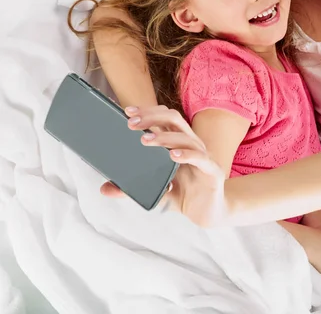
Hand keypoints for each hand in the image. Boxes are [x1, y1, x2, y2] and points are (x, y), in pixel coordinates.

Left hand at [101, 105, 227, 226]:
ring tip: (145, 140)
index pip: (163, 117)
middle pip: (173, 118)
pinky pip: (200, 158)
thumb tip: (104, 189)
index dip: (147, 111)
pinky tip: (172, 155)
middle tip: (130, 124)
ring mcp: (203, 155)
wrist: (208, 213)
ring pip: (185, 136)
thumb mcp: (154, 189)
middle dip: (151, 117)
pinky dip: (186, 154)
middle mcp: (191, 143)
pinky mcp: (212, 171)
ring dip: (164, 136)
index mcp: (178, 141)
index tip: (127, 112)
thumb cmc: (182, 194)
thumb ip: (132, 188)